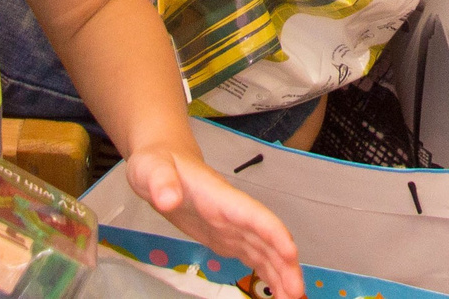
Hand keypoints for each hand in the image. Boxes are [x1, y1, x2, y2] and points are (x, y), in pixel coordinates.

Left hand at [125, 142, 303, 298]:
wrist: (162, 162)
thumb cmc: (158, 163)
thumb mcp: (151, 169)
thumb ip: (161, 182)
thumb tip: (167, 200)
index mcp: (222, 198)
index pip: (255, 215)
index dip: (274, 234)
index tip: (291, 254)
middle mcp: (234, 214)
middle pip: (268, 239)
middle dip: (285, 265)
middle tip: (296, 294)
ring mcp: (233, 227)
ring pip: (265, 251)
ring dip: (281, 273)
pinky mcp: (226, 237)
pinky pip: (254, 256)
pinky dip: (268, 273)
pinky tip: (277, 290)